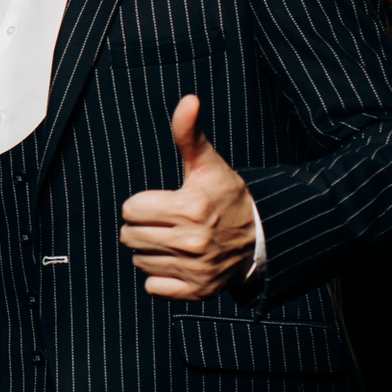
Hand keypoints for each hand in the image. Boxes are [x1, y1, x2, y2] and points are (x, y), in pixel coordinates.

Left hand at [119, 94, 255, 300]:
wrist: (261, 235)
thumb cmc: (226, 195)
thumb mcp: (208, 164)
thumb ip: (189, 134)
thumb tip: (188, 100)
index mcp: (191, 207)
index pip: (131, 209)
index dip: (142, 204)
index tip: (164, 202)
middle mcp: (193, 241)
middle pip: (129, 237)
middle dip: (142, 227)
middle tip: (166, 222)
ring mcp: (196, 269)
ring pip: (139, 262)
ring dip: (151, 252)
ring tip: (175, 241)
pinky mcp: (197, 291)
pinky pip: (153, 287)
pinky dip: (160, 277)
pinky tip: (179, 262)